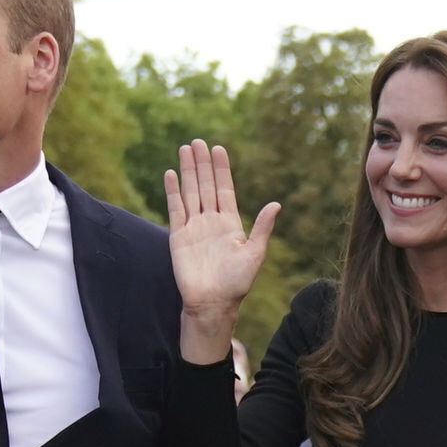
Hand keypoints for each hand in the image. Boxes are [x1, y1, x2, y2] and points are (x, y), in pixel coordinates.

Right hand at [161, 139, 276, 356]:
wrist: (213, 303)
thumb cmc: (236, 284)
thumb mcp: (254, 254)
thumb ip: (262, 228)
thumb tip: (276, 204)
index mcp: (230, 224)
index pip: (225, 189)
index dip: (222, 170)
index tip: (219, 149)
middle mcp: (211, 221)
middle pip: (205, 185)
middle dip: (203, 164)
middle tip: (199, 142)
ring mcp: (194, 227)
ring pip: (190, 192)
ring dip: (187, 171)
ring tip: (185, 149)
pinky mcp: (178, 236)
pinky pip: (175, 208)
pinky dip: (173, 191)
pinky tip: (170, 174)